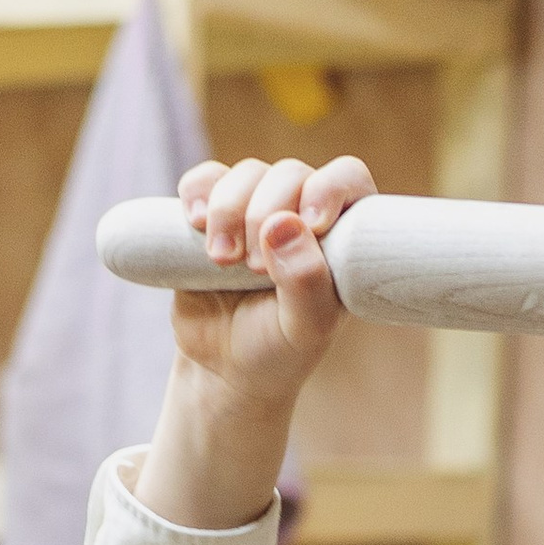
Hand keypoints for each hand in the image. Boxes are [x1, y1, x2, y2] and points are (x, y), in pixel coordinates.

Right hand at [137, 155, 375, 531]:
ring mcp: (255, 210)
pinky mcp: (213, 215)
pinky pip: (204, 180)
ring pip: (246, 173)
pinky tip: (195, 224)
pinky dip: (196, 192)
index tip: (311, 224)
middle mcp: (302, 214)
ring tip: (222, 260)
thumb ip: (305, 281)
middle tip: (255, 269)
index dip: (329, 188)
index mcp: (341, 235)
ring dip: (229, 210)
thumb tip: (283, 222)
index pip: (347, 179)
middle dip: (267, 211)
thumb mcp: (305, 329)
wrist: (225, 370)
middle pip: (290, 173)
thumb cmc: (280, 351)